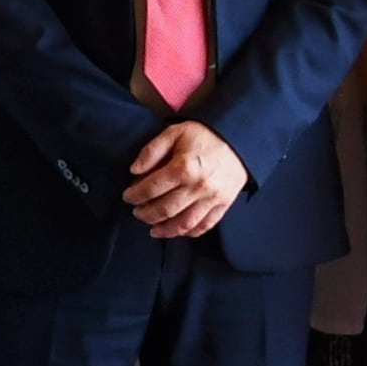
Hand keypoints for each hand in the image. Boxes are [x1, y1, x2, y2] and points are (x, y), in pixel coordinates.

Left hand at [124, 120, 252, 237]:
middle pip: (165, 209)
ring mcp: (212, 198)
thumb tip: (134, 170)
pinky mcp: (224, 205)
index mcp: (183, 167)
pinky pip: (205, 225)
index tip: (127, 197)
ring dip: (165, 230)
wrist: (239, 138)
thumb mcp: (174, 132)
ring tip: (153, 229)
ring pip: (184, 224)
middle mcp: (198, 187)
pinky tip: (178, 230)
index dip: (135, 195)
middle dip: (146, 214)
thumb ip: (152, 151)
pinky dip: (190, 232)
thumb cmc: (204, 135)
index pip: (151, 188)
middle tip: (137, 213)